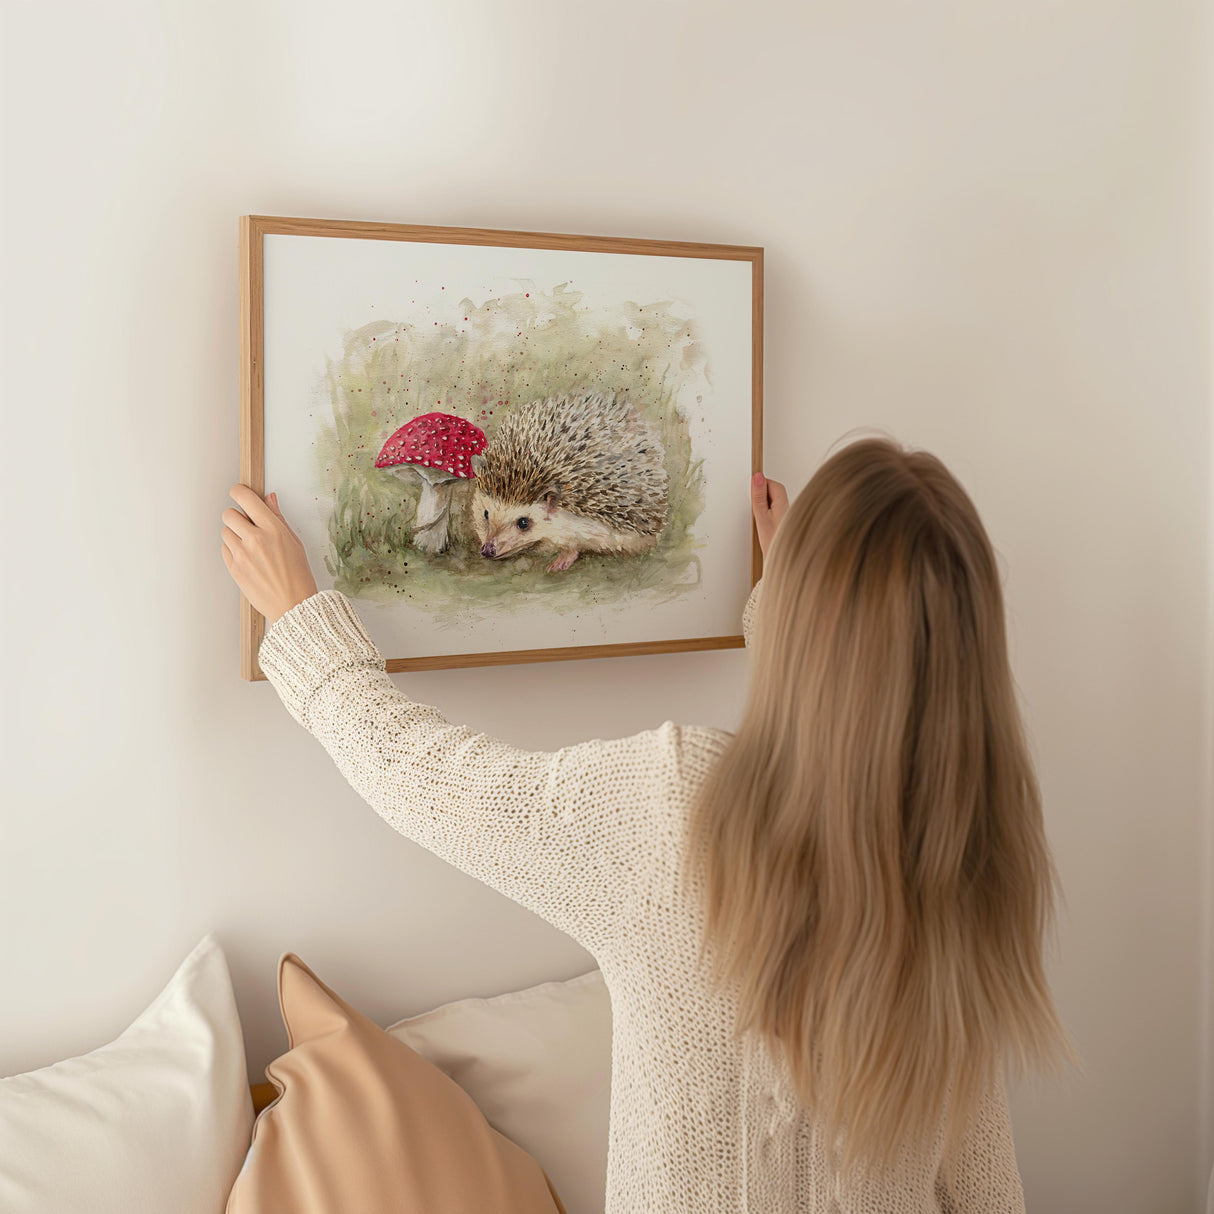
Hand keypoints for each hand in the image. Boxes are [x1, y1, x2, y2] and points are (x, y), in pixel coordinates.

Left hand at [220, 485, 317, 625]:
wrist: (292, 605)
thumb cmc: (298, 576)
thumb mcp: (294, 542)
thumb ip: (278, 518)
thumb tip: (269, 499)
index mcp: (273, 529)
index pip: (245, 498)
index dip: (239, 492)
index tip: (239, 493)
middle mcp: (255, 539)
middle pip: (229, 514)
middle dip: (237, 517)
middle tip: (247, 525)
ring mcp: (242, 554)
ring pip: (225, 532)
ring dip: (235, 535)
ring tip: (250, 547)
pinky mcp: (234, 568)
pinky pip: (224, 549)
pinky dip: (232, 551)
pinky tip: (248, 559)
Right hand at [750, 471, 788, 557]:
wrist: (784, 562)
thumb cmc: (774, 543)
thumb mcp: (761, 518)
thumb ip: (758, 497)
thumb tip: (758, 478)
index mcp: (784, 503)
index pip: (773, 484)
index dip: (760, 484)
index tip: (750, 489)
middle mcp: (788, 508)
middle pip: (775, 491)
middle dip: (762, 493)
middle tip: (752, 503)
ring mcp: (787, 516)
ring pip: (775, 502)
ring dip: (765, 505)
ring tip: (758, 516)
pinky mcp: (785, 523)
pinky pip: (776, 512)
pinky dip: (768, 514)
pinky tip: (764, 524)